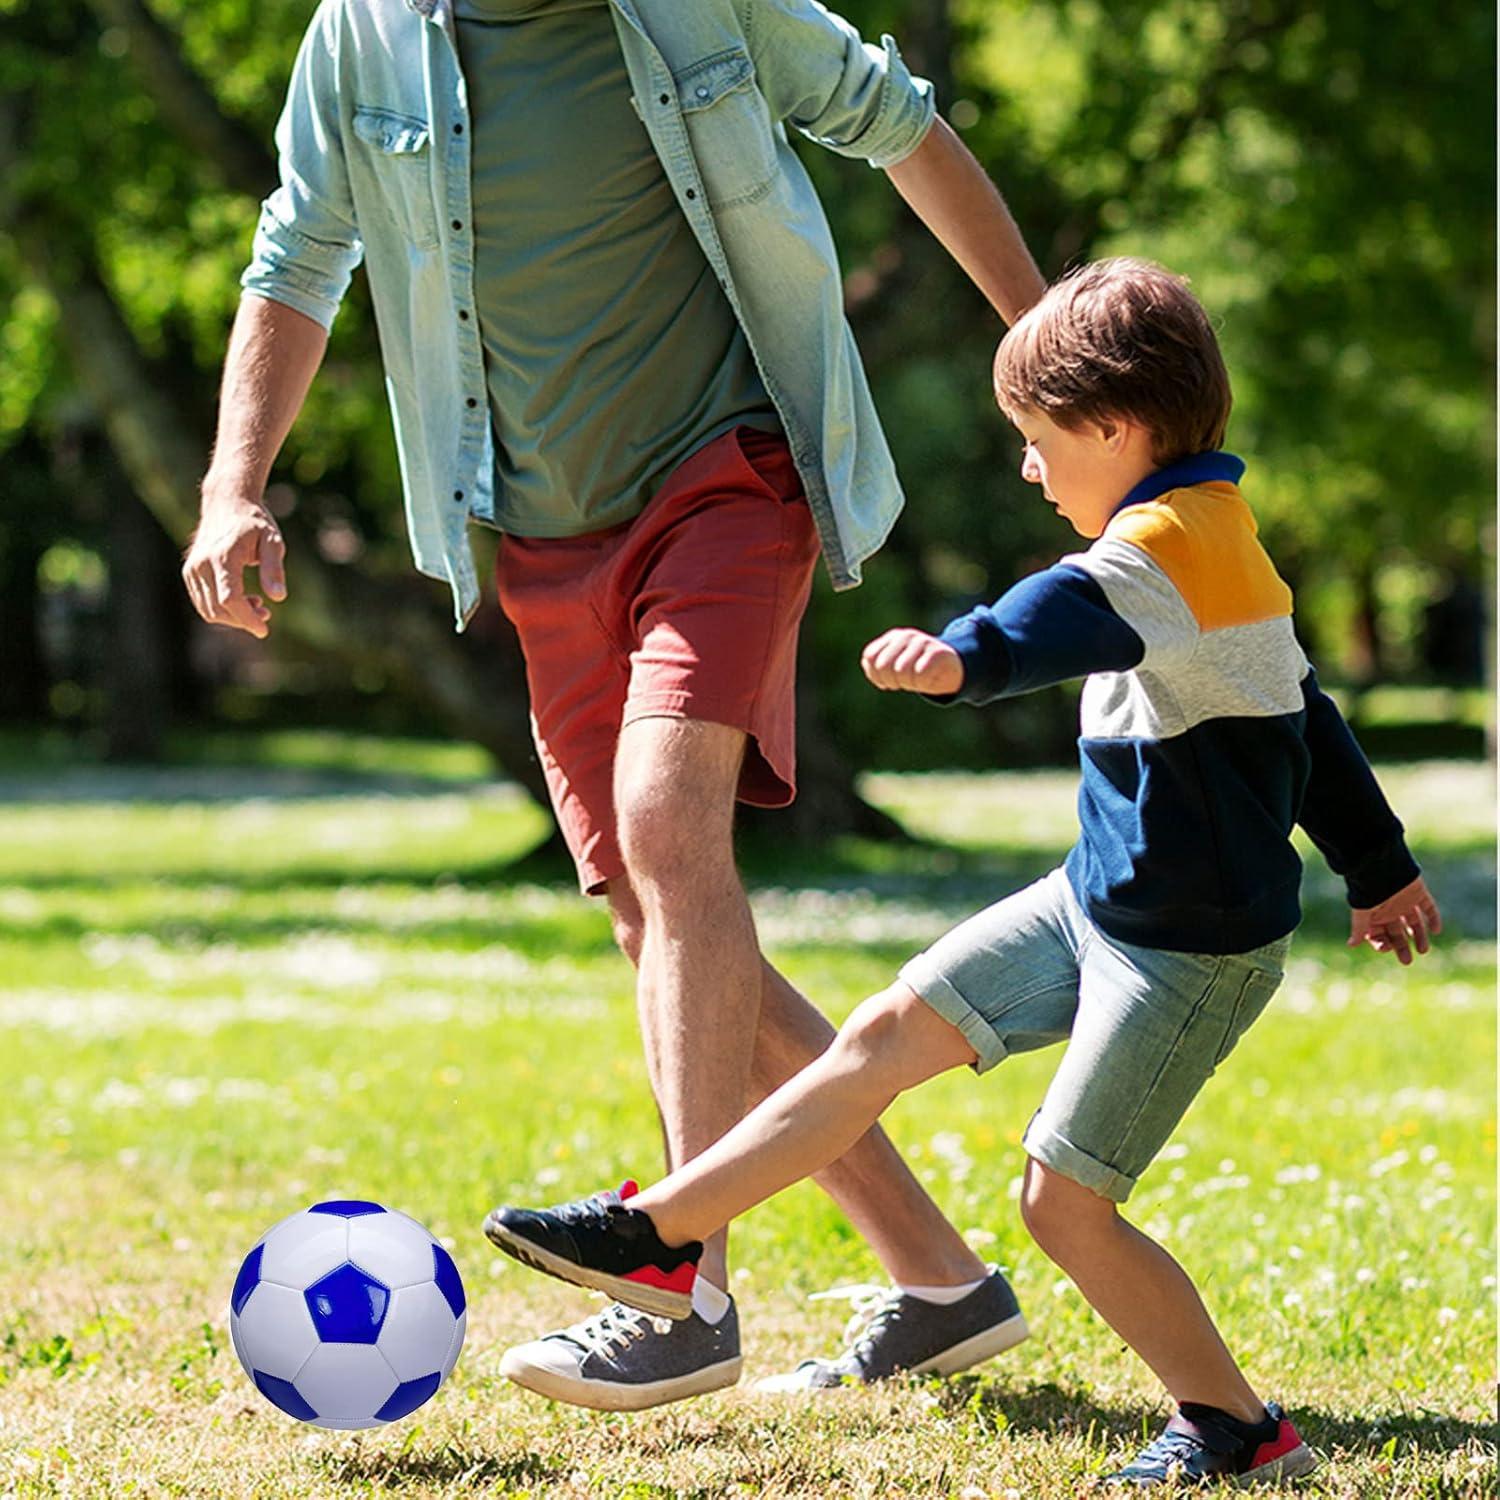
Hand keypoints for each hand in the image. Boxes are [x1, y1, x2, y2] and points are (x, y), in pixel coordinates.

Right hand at [181, 494, 286, 639]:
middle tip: (266, 614)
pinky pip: (203, 603)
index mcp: (223, 556)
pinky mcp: (189, 573)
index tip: (264, 630)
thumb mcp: (272, 541)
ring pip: (209, 610)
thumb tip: (278, 597)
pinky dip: (222, 609)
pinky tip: (243, 600)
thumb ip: (274, 569)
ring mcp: (192, 569)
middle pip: (219, 609)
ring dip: (233, 617)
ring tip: (258, 604)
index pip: (230, 598)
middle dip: (243, 619)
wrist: (227, 503)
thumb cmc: (254, 523)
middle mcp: (202, 564)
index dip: (247, 618)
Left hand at [861, 628, 963, 695]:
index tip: (886, 682)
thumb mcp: (893, 665)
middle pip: (883, 665)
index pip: (870, 656)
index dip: (875, 675)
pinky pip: (920, 673)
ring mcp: (922, 641)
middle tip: (900, 684)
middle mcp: (905, 636)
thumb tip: (871, 668)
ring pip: (901, 670)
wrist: (949, 666)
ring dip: (907, 683)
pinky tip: (926, 681)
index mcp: (892, 637)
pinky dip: (921, 683)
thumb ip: (873, 667)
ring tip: (913, 682)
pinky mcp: (937, 651)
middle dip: (890, 681)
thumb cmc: (916, 668)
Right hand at [1348, 876, 1441, 964]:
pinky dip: (1434, 919)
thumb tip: (1350, 945)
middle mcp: (1390, 910)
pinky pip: (1429, 908)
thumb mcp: (1362, 912)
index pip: (1379, 935)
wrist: (1382, 866)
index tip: (1387, 948)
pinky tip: (1437, 930)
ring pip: (1414, 923)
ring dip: (1419, 937)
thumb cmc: (1368, 890)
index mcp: (1375, 915)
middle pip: (1397, 933)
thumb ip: (1359, 929)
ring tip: (1423, 951)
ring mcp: (1405, 902)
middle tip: (1407, 961)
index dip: (1382, 944)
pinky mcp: (1419, 894)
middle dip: (1401, 947)